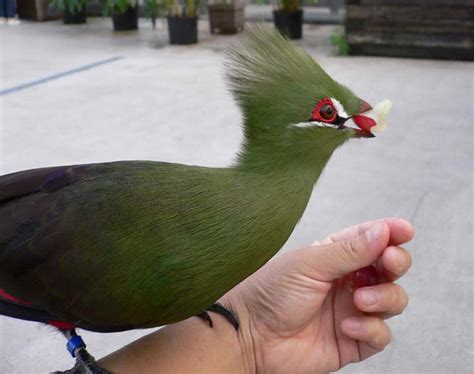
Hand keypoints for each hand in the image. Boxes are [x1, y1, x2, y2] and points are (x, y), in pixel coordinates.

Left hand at [222, 218, 413, 372]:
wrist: (251, 335)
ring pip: (393, 300)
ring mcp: (352, 311)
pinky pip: (381, 335)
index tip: (404, 230)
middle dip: (396, 263)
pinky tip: (347, 325)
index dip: (390, 233)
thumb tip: (382, 230)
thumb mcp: (310, 264)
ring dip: (384, 297)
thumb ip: (349, 250)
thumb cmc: (271, 292)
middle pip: (390, 269)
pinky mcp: (352, 340)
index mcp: (335, 257)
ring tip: (359, 299)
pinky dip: (371, 328)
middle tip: (388, 262)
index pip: (371, 240)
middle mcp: (347, 282)